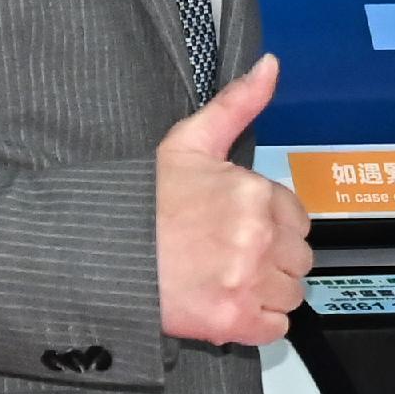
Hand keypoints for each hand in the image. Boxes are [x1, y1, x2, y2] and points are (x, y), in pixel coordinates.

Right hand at [159, 55, 314, 344]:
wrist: (96, 252)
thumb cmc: (140, 200)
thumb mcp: (188, 141)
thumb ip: (237, 104)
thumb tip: (271, 66)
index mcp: (254, 193)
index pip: (296, 218)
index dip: (271, 227)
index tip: (239, 231)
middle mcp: (258, 237)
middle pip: (298, 259)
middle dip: (272, 260)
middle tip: (230, 259)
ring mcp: (247, 280)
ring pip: (290, 293)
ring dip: (266, 292)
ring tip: (226, 282)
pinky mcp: (232, 320)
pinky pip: (274, 327)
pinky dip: (256, 322)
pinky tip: (227, 306)